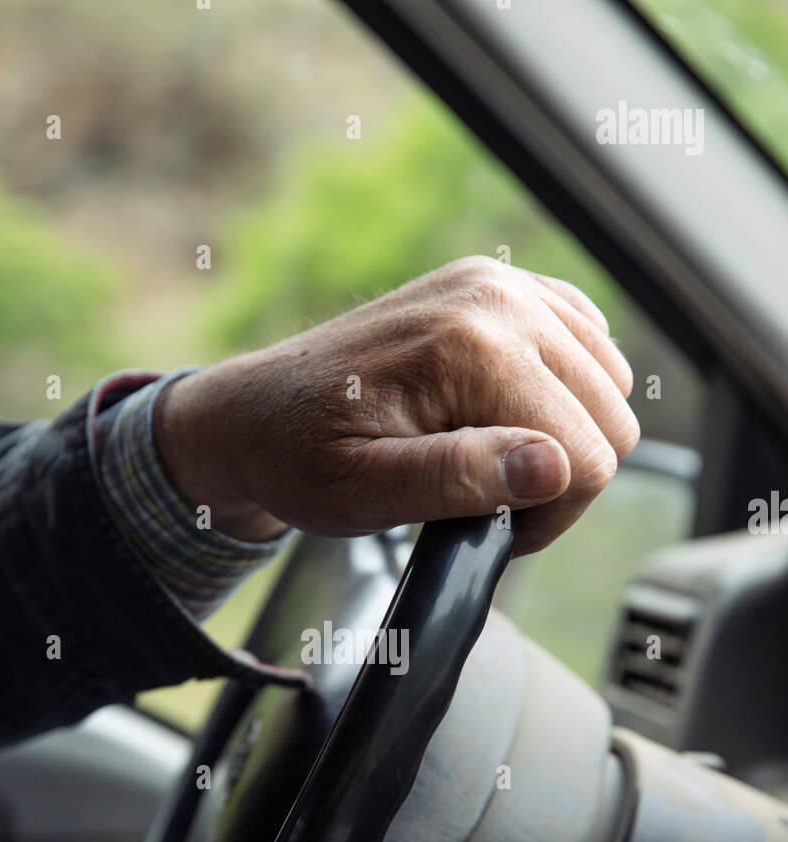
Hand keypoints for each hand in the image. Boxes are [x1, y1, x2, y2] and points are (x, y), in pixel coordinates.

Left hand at [153, 256, 638, 555]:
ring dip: (565, 438)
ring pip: (609, 385)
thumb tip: (553, 466)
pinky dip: (564, 394)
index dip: (549, 516)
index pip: (588, 456)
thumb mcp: (363, 492)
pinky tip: (506, 420)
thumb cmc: (300, 459)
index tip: (491, 532)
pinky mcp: (501, 287)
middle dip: (561, 480)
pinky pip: (588, 345)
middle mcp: (498, 298)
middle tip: (487, 504)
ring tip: (491, 465)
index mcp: (471, 346)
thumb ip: (457, 479)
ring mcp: (502, 283)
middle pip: (610, 418)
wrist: (256, 412)